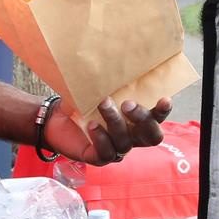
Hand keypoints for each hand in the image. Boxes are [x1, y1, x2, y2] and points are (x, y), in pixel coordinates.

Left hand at [42, 95, 172, 165]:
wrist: (54, 119)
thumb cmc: (81, 103)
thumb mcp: (97, 90)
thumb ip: (110, 83)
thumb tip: (117, 60)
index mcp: (135, 121)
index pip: (156, 120)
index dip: (162, 112)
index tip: (164, 99)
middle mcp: (131, 137)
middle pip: (150, 136)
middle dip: (142, 119)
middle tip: (127, 103)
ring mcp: (116, 150)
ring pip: (125, 142)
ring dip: (115, 122)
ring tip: (103, 104)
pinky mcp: (99, 158)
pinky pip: (107, 153)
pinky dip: (101, 138)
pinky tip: (92, 125)